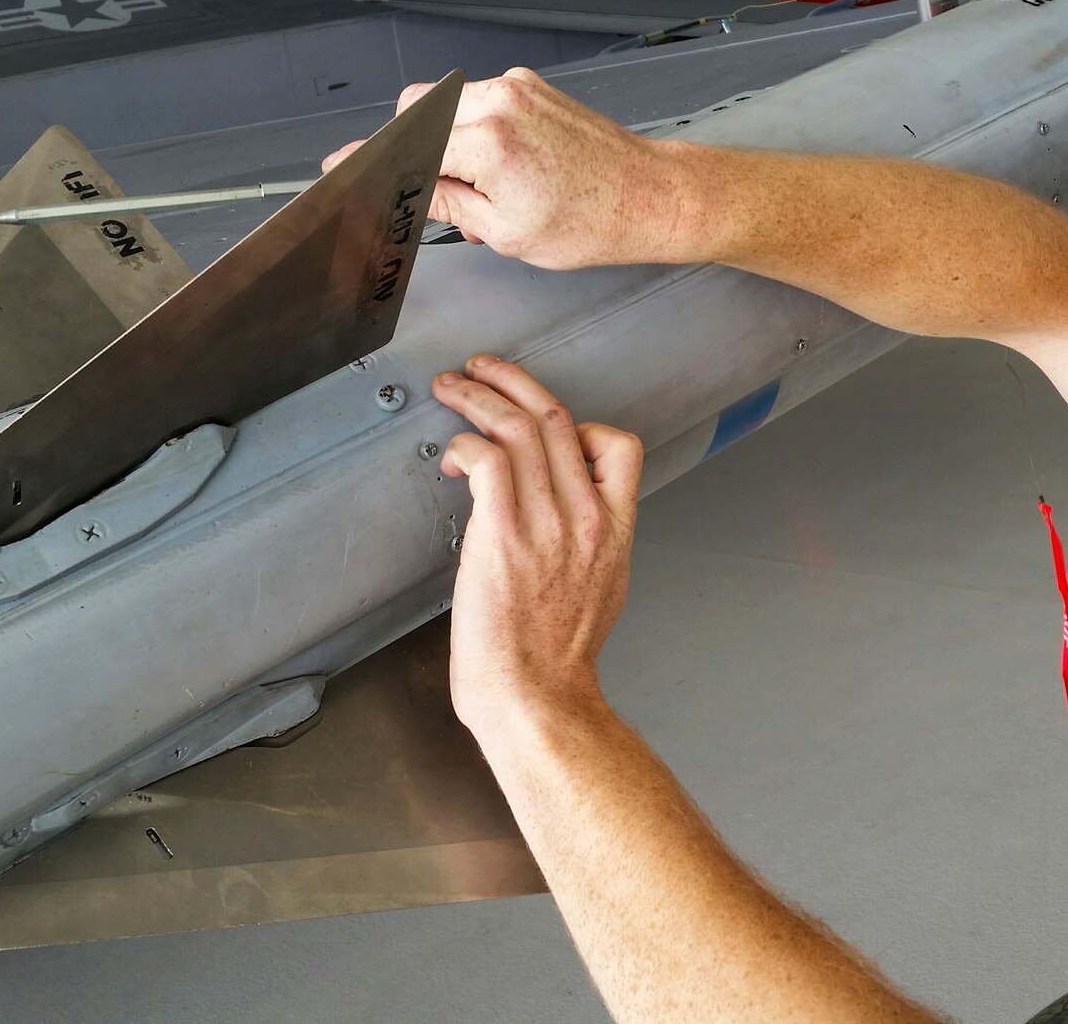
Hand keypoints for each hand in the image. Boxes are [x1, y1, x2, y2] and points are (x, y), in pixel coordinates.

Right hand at [323, 68, 694, 268]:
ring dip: (453, 140)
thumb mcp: (505, 232)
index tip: (346, 168)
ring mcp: (518, 87)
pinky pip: (482, 101)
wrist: (648, 197)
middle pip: (420, 110)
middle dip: (420, 149)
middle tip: (442, 191)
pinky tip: (508, 167)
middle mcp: (500, 101)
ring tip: (488, 185)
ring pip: (450, 103)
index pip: (407, 142)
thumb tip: (405, 192)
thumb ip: (445, 203)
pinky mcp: (533, 85)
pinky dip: (480, 131)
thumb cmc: (592, 222)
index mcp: (488, 141)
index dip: (375, 161)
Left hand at [431, 355, 643, 737]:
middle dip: (513, 381)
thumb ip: (588, 544)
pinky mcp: (501, 534)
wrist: (536, 698)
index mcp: (614, 530)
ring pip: (516, 428)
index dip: (579, 422)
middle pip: (555, 419)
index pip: (616, 444)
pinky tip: (450, 456)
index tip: (544, 424)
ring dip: (477, 398)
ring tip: (452, 388)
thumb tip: (563, 522)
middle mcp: (585, 518)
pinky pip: (485, 459)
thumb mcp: (601, 591)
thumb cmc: (556, 660)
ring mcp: (546, 523)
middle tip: (483, 369)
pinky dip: (463, 444)